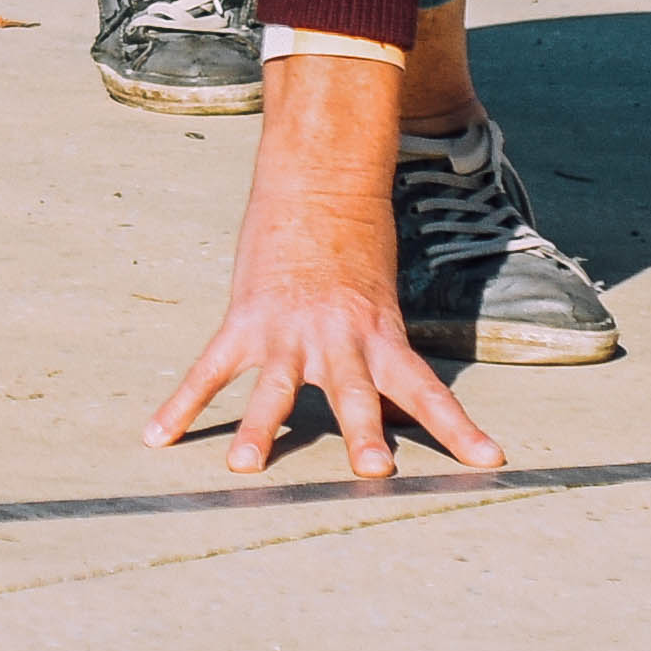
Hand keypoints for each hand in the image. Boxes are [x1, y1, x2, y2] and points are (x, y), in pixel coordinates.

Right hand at [146, 52, 507, 484]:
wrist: (318, 180)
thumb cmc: (358, 245)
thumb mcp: (382, 304)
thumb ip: (382, 359)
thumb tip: (401, 412)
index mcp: (382, 335)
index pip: (429, 391)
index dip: (460, 429)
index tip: (492, 461)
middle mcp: (339, 338)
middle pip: (355, 393)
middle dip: (364, 432)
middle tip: (374, 469)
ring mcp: (288, 330)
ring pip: (276, 388)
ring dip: (261, 429)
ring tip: (244, 466)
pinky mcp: (245, 319)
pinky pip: (211, 369)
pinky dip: (183, 404)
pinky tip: (158, 436)